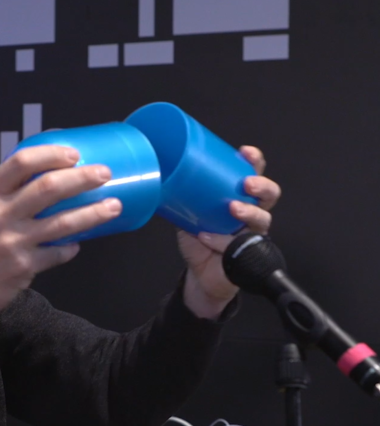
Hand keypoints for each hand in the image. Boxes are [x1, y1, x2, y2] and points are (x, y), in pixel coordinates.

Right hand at [0, 145, 122, 347]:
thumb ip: (6, 194)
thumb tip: (48, 174)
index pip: (21, 162)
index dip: (52, 154)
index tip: (75, 153)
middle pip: (48, 188)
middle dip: (83, 178)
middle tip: (105, 173)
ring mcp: (11, 243)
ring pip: (62, 223)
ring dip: (93, 213)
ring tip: (114, 205)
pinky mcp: (23, 268)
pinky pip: (58, 253)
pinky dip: (72, 247)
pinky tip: (79, 243)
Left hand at [179, 146, 280, 318]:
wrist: (201, 273)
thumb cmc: (199, 238)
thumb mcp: (187, 213)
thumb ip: (179, 198)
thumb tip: (156, 179)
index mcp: (239, 196)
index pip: (253, 173)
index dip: (254, 161)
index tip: (246, 152)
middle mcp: (251, 213)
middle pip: (269, 194)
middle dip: (261, 185)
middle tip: (246, 183)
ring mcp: (252, 234)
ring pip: (262, 219)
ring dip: (249, 212)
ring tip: (232, 209)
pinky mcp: (248, 255)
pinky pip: (240, 246)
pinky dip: (222, 242)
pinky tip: (206, 238)